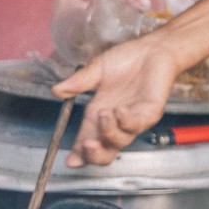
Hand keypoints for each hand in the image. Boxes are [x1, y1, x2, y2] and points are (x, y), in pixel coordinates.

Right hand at [54, 36, 181, 166]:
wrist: (152, 48)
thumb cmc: (128, 59)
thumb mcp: (97, 69)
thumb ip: (78, 82)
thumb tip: (57, 90)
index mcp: (100, 114)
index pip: (88, 140)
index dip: (80, 154)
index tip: (70, 160)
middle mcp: (115, 121)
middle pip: (106, 151)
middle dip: (94, 155)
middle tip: (87, 146)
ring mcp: (133, 119)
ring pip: (121, 141)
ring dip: (109, 132)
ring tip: (104, 114)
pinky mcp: (150, 113)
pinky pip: (138, 125)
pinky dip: (127, 121)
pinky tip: (120, 111)